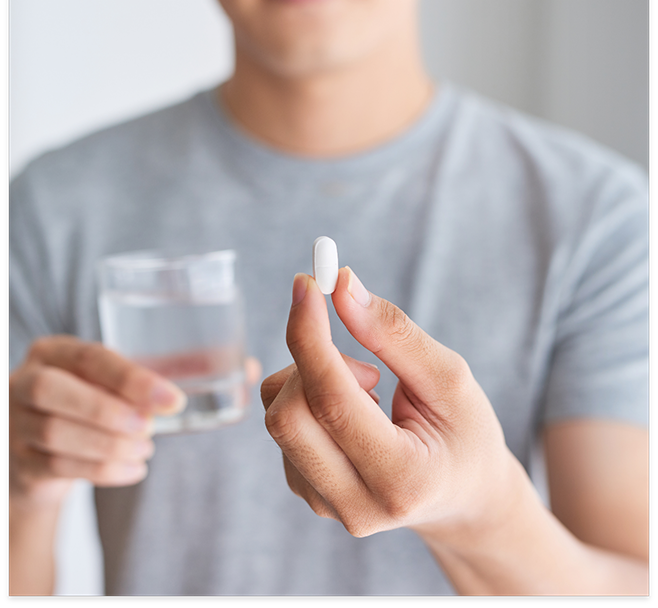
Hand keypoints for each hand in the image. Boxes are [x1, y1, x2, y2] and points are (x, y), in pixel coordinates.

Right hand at [9, 335, 261, 507]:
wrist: (45, 444)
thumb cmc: (101, 399)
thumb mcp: (125, 378)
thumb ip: (179, 369)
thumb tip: (249, 368)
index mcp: (57, 351)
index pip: (89, 356)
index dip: (130, 378)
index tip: (172, 400)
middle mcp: (27, 380)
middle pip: (54, 392)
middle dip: (109, 412)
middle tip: (152, 429)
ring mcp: (15, 423)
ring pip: (55, 435)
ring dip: (109, 446)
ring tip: (146, 450)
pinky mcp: (21, 462)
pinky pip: (56, 467)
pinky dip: (102, 471)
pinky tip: (134, 469)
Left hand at [261, 268, 520, 540]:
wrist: (462, 495)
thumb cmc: (465, 433)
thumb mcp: (450, 378)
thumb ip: (394, 333)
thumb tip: (341, 287)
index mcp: (402, 478)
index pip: (332, 402)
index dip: (310, 336)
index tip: (306, 284)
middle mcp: (356, 504)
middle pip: (288, 416)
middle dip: (311, 361)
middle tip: (362, 358)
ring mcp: (325, 504)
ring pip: (278, 416)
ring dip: (313, 380)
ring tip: (371, 391)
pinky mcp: (307, 492)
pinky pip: (282, 426)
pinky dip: (309, 398)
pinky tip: (353, 413)